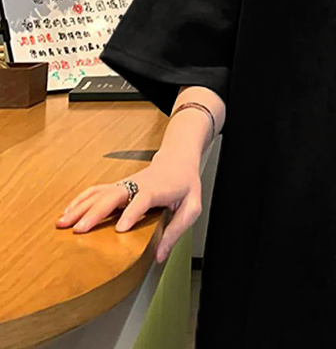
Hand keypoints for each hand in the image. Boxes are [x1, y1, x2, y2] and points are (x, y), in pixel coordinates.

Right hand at [55, 151, 202, 263]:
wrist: (178, 160)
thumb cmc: (185, 185)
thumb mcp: (192, 206)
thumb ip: (177, 230)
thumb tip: (159, 256)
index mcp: (158, 190)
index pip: (144, 199)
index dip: (132, 212)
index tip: (121, 228)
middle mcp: (138, 185)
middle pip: (114, 195)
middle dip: (96, 212)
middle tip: (79, 230)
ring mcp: (125, 184)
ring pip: (100, 193)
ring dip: (80, 207)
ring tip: (62, 223)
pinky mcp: (117, 186)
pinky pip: (95, 191)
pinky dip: (79, 200)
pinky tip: (66, 212)